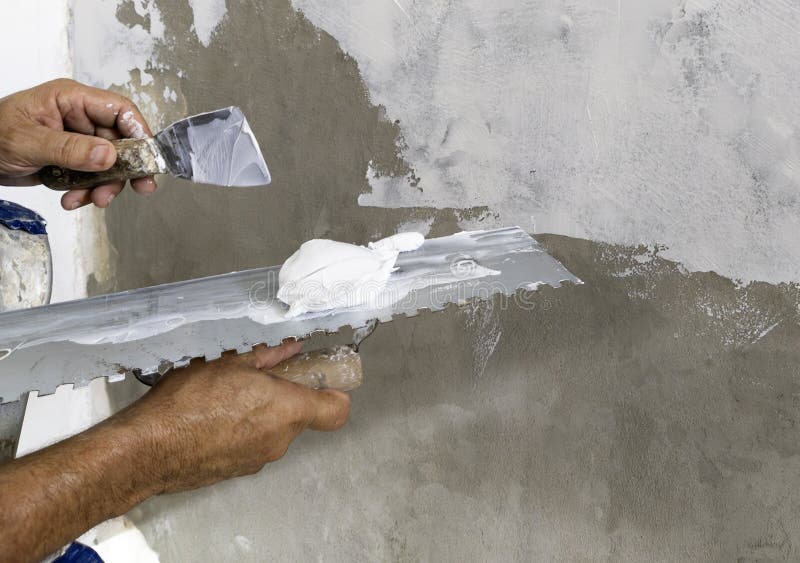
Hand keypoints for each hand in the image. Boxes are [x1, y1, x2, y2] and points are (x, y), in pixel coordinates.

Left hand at [0, 78, 157, 209]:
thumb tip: (109, 155)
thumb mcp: (30, 142)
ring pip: (109, 164)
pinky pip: (92, 177)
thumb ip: (72, 149)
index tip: (148, 158)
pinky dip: (87, 192)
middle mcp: (78, 118)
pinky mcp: (71, 160)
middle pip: (120, 142)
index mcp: (71, 99)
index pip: (119, 110)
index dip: (139, 133)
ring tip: (91, 200)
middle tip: (137, 188)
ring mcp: (76, 140)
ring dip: (103, 186)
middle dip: (123, 169)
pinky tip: (72, 199)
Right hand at [0, 341, 350, 559]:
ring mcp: (258, 460)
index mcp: (287, 410)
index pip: (337, 411)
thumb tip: (290, 347)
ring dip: (260, 414)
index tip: (325, 380)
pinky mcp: (237, 471)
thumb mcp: (228, 361)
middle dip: (285, 397)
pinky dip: (241, 432)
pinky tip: (213, 418)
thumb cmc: (187, 402)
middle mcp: (279, 440)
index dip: (336, 394)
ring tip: (227, 396)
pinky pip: (251, 446)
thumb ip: (267, 355)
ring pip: (273, 431)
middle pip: (300, 417)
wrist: (147, 450)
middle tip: (259, 378)